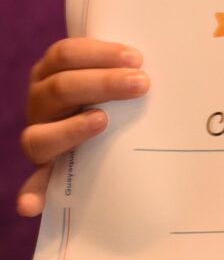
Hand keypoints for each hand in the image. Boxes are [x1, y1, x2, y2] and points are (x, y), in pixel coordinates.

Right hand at [17, 38, 148, 216]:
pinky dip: (31, 194)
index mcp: (51, 70)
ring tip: (102, 121)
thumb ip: (121, 64)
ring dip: (72, 129)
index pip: (66, 54)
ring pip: (41, 133)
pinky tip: (33, 205)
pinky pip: (34, 184)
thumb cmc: (109, 90)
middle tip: (141, 84)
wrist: (90, 126)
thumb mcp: (108, 72)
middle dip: (103, 83)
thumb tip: (155, 59)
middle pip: (61, 88)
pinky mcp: (44, 169)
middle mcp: (39, 101)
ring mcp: (38, 136)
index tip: (136, 58)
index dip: (99, 53)